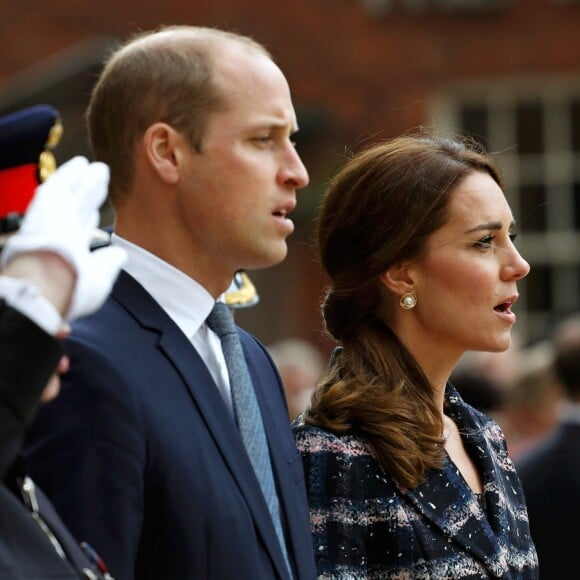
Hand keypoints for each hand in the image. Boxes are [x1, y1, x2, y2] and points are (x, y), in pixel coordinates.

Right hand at [0, 156, 126, 319]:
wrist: (51, 281)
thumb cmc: (74, 287)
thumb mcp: (100, 279)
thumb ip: (110, 264)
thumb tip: (120, 254)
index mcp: (70, 251)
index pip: (80, 230)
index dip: (89, 219)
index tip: (97, 212)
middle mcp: (61, 232)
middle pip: (78, 207)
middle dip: (89, 194)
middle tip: (100, 181)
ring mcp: (54, 216)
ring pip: (72, 193)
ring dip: (84, 179)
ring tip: (97, 168)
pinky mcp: (47, 202)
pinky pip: (61, 182)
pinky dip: (70, 172)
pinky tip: (82, 162)